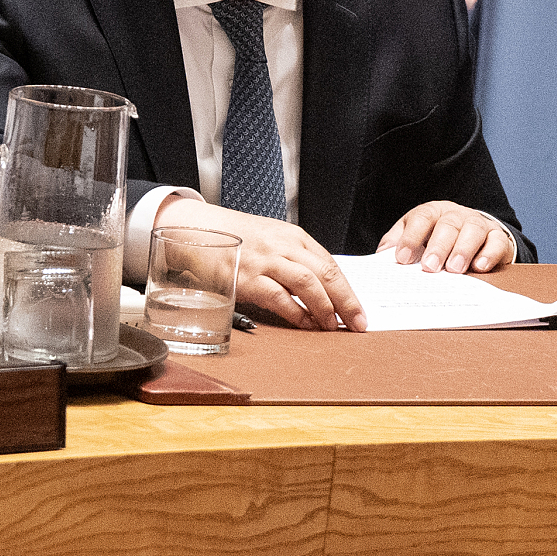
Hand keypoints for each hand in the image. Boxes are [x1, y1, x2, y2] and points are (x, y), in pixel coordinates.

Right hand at [154, 200, 366, 331]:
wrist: (196, 229)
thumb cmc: (235, 237)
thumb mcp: (271, 238)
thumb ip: (294, 258)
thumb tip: (321, 288)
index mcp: (293, 236)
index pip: (330, 264)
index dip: (348, 289)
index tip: (359, 310)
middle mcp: (283, 246)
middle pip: (326, 274)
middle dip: (347, 301)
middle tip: (359, 323)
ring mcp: (265, 261)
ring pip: (307, 284)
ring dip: (325, 307)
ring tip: (333, 326)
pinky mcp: (246, 278)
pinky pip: (279, 297)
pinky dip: (296, 313)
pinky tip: (305, 324)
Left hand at [377, 201, 516, 274]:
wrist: (476, 236)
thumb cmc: (439, 238)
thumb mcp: (417, 235)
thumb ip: (399, 242)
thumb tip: (382, 254)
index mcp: (433, 212)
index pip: (421, 218)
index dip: (411, 237)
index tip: (402, 258)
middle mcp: (456, 215)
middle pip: (448, 225)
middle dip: (438, 246)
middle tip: (430, 267)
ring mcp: (478, 224)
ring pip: (472, 230)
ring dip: (463, 249)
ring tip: (455, 269)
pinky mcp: (498, 237)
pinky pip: (497, 242)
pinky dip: (489, 254)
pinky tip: (480, 267)